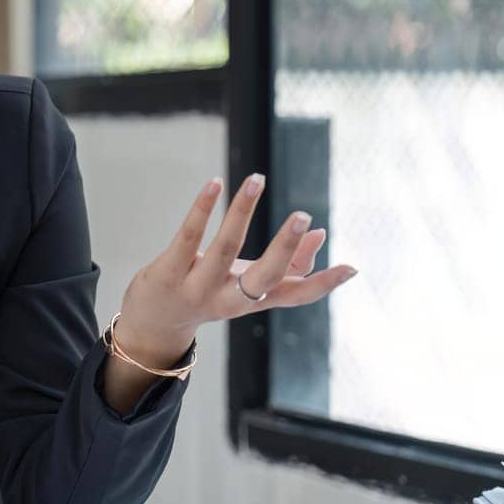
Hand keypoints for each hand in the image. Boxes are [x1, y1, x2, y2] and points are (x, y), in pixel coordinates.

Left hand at [114, 172, 359, 367]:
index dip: (323, 285)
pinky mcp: (168, 273)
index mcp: (253, 302)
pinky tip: (214, 183)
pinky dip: (202, 209)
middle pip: (263, 278)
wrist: (152, 324)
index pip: (294, 296)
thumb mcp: (245, 284)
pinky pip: (187, 238)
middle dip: (284, 248)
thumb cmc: (209, 294)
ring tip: (257, 180)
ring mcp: (197, 287)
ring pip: (224, 249)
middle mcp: (228, 300)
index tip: (352, 268)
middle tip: (304, 216)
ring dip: (242, 212)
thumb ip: (286, 263)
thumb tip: (318, 233)